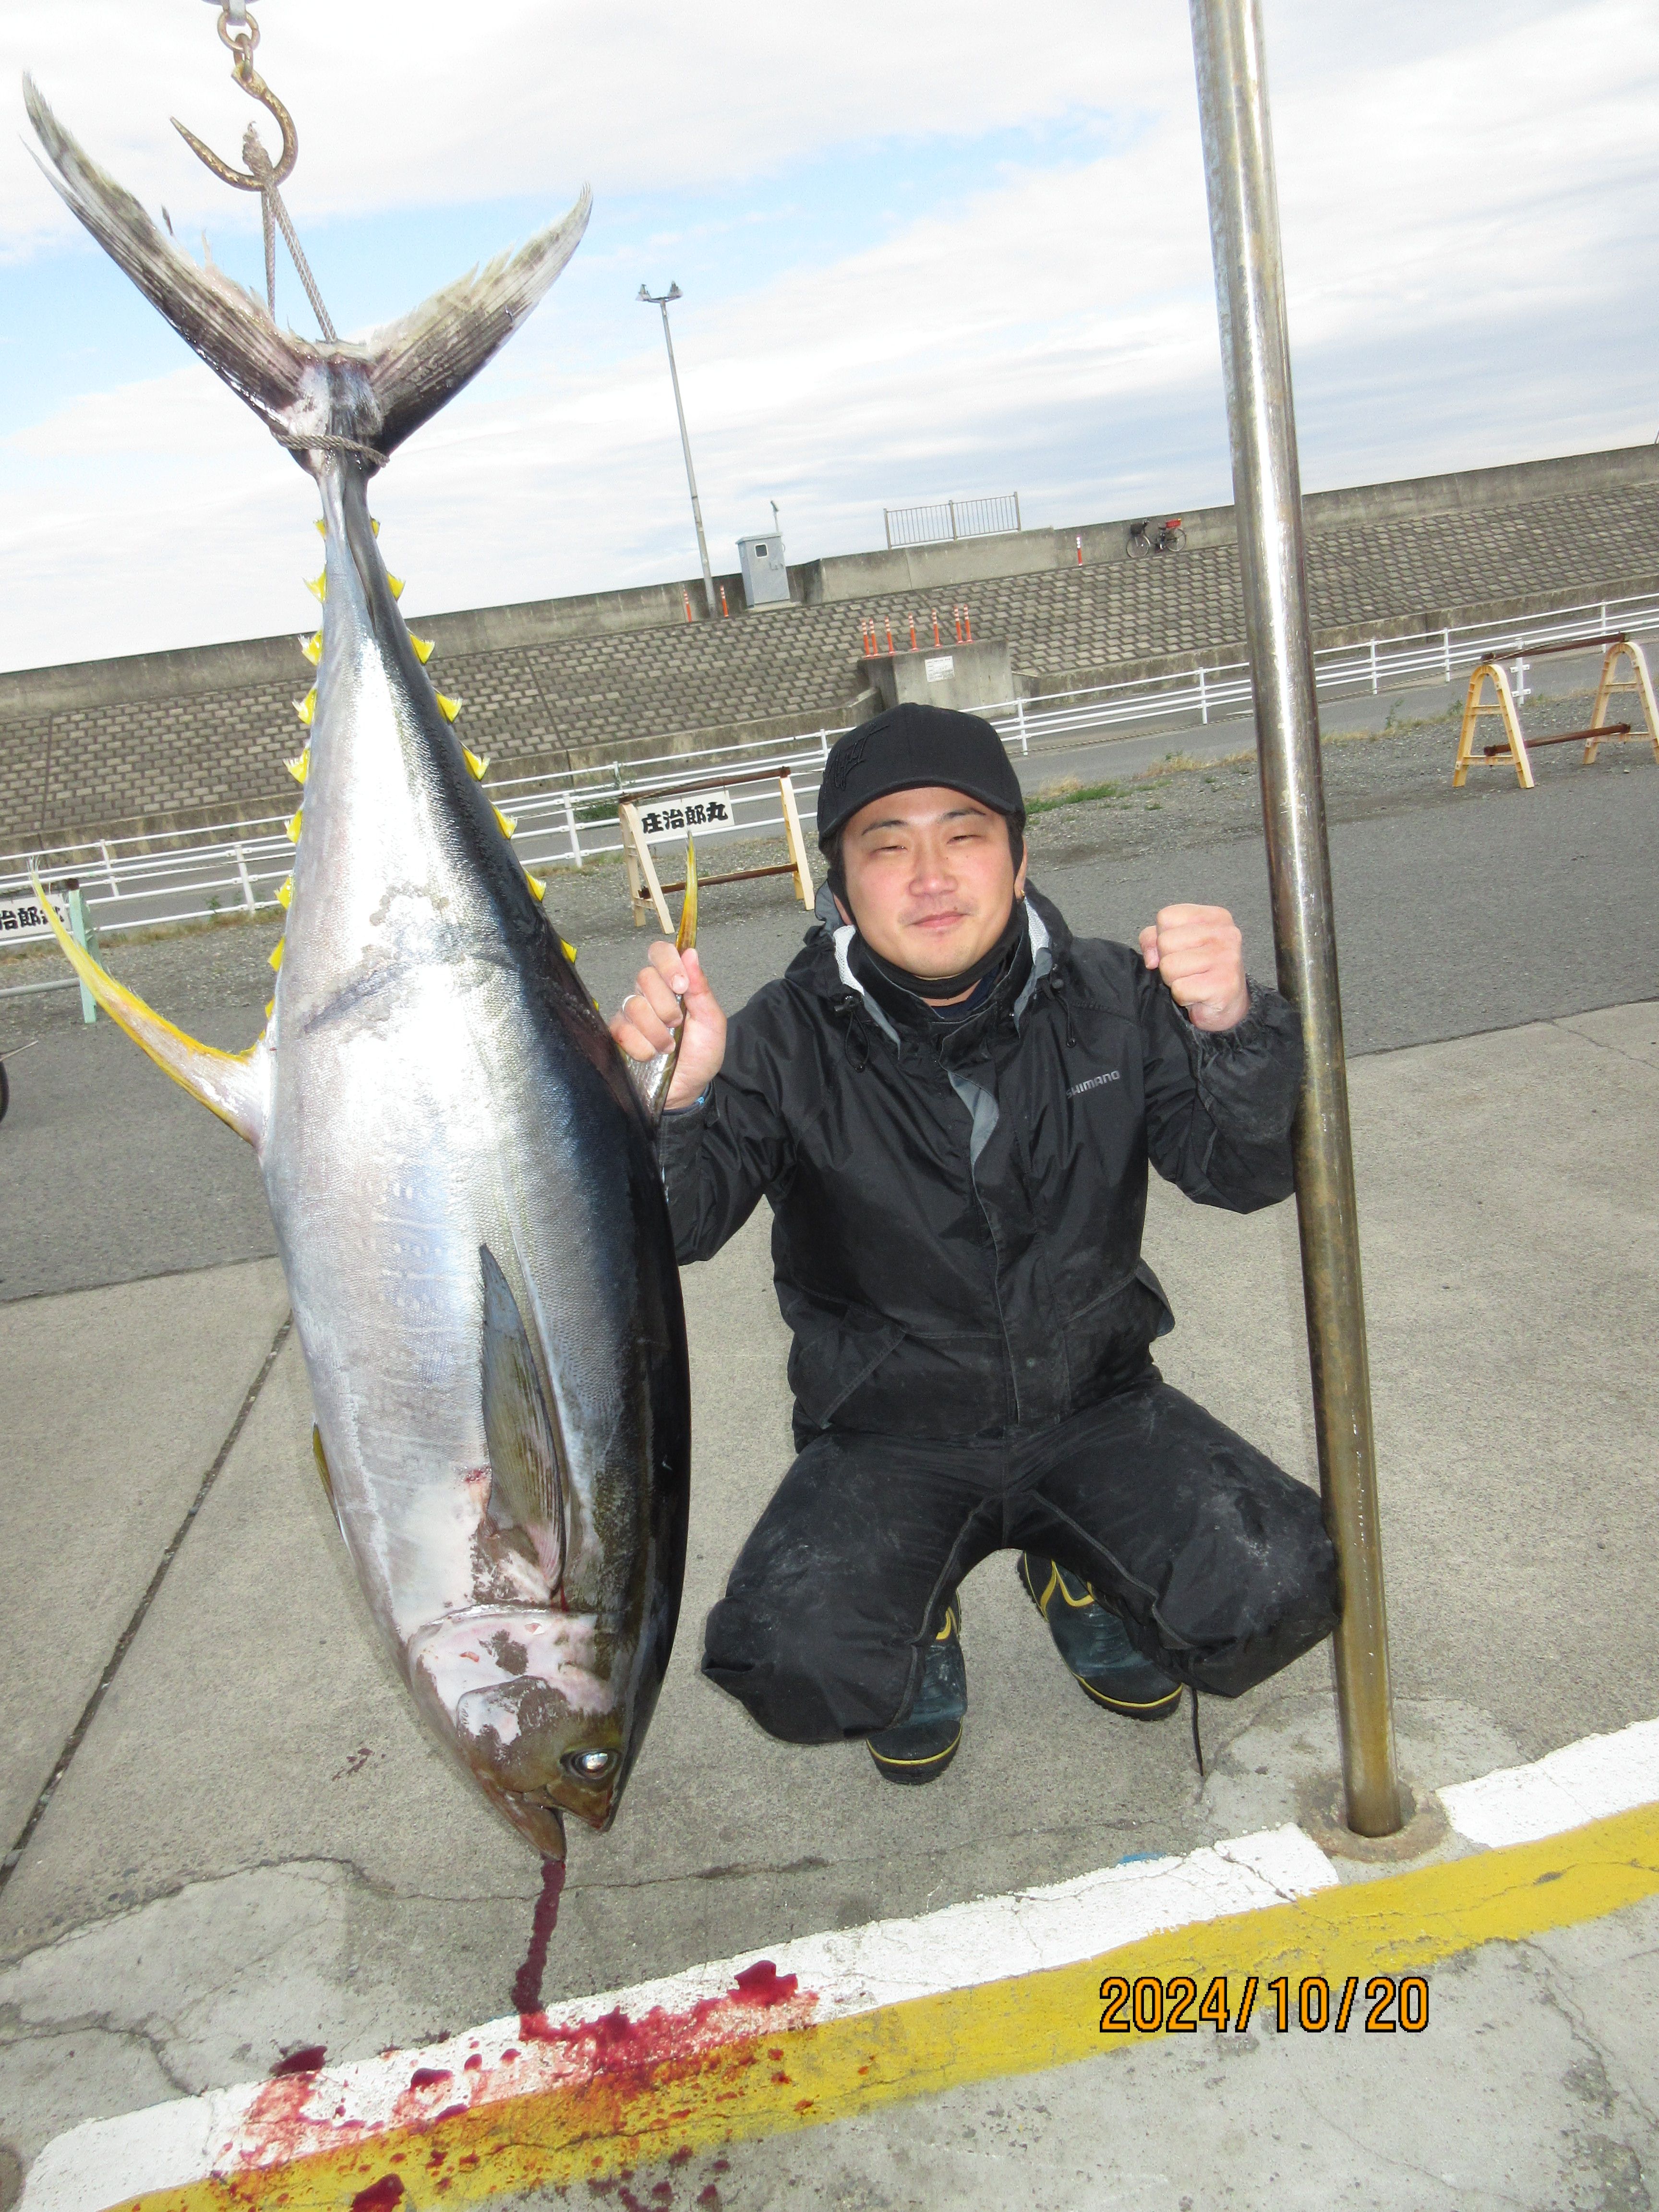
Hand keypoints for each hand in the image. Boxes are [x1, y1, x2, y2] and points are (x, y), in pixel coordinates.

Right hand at [610, 942, 726, 1110]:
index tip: (681, 986)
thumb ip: (701, 988)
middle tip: (677, 1025)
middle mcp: (648, 995)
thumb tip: (690, 952)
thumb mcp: (711, 1022)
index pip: (660, 953)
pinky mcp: (617, 1036)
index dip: (667, 963)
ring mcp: (630, 1015)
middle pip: (644, 977)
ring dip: (657, 1032)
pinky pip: (622, 1031)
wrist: (687, 1090)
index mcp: (672, 985)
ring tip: (668, 1047)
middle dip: (666, 1006)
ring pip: (634, 1006)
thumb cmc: (701, 1055)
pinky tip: (651, 1056)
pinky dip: (642, 1047)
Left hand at [1139, 904, 1248, 1031]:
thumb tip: (1151, 959)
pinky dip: (1183, 997)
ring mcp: (1227, 957)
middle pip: (1165, 941)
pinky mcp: (1224, 984)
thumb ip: (1154, 938)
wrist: (1229, 1003)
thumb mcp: (1177, 945)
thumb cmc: (1201, 971)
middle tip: (1187, 971)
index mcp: (1214, 917)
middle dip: (1168, 962)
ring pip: (1168, 966)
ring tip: (1192, 982)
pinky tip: (1198, 994)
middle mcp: (1225, 933)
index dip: (1161, 939)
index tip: (1180, 951)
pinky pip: (1180, 989)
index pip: (1166, 917)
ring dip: (1174, 981)